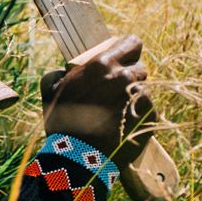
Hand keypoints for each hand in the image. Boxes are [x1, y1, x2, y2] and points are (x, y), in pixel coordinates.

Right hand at [40, 34, 155, 165]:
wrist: (79, 157)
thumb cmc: (62, 124)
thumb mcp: (51, 91)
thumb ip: (58, 73)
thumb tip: (64, 71)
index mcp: (103, 64)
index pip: (132, 42)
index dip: (129, 50)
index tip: (124, 59)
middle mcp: (125, 76)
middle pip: (140, 67)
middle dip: (130, 76)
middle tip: (116, 92)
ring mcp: (141, 96)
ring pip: (144, 89)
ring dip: (134, 97)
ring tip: (118, 114)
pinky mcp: (150, 115)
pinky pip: (148, 109)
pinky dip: (139, 115)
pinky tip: (124, 126)